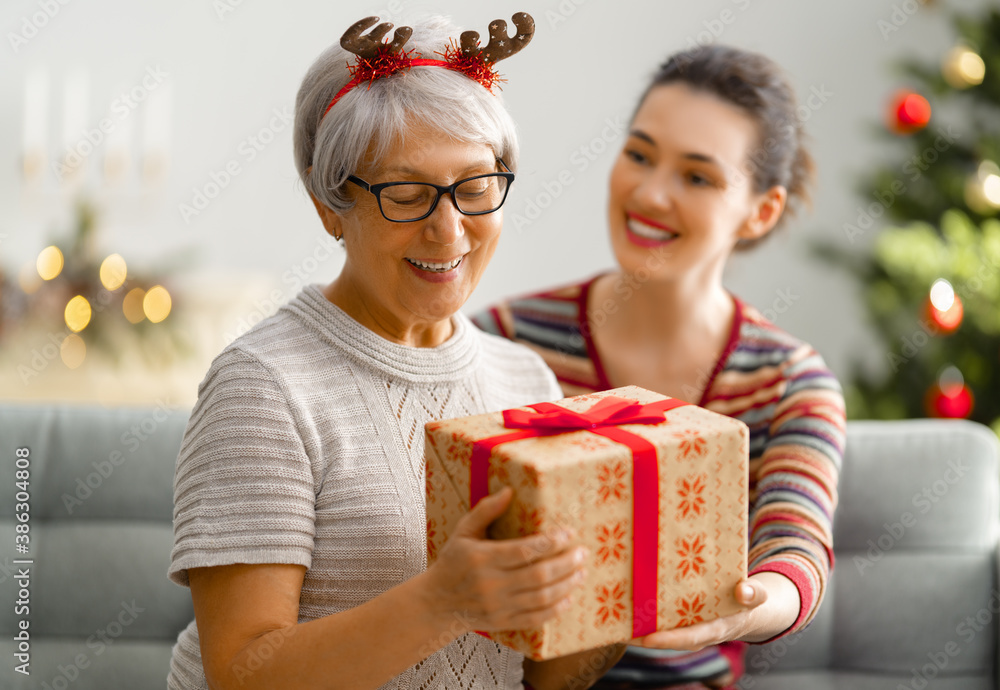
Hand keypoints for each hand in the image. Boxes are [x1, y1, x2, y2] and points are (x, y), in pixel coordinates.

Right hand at [422, 487, 588, 633]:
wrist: (437, 603)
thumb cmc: (453, 562)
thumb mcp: (463, 532)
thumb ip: (485, 511)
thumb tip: (509, 491)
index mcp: (483, 559)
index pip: (525, 550)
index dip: (551, 542)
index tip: (568, 533)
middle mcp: (492, 584)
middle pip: (539, 575)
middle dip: (566, 563)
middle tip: (582, 552)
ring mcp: (499, 607)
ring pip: (542, 597)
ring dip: (567, 585)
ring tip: (581, 572)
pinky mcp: (504, 623)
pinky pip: (536, 618)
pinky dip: (556, 609)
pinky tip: (569, 597)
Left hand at [629, 572, 799, 650]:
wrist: (745, 608)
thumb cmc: (749, 601)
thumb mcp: (757, 597)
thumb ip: (754, 594)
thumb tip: (745, 591)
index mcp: (712, 629)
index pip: (687, 638)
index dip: (667, 640)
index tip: (645, 639)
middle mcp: (692, 632)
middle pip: (663, 636)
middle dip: (639, 633)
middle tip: (614, 623)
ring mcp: (682, 627)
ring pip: (654, 629)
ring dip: (633, 624)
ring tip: (608, 615)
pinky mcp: (675, 619)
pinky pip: (654, 619)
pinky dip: (638, 616)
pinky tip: (618, 605)